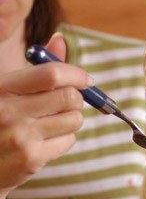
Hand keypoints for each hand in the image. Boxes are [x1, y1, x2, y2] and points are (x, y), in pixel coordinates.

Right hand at [0, 33, 91, 191]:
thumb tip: (60, 40)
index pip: (51, 73)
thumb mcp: (7, 91)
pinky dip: (64, 138)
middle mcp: (9, 111)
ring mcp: (20, 137)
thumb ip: (36, 68)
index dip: (76, 74)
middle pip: (69, 97)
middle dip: (76, 99)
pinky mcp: (31, 158)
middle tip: (67, 104)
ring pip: (74, 119)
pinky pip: (69, 140)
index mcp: (2, 88)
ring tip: (52, 123)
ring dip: (71, 119)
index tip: (86, 80)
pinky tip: (46, 141)